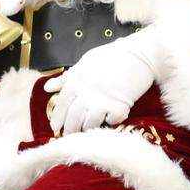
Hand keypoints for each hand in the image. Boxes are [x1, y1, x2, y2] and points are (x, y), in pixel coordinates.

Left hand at [44, 26, 163, 134]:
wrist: (142, 54)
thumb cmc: (115, 55)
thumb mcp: (87, 61)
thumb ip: (68, 77)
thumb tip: (48, 87)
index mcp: (78, 80)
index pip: (62, 103)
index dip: (57, 117)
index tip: (56, 127)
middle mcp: (87, 92)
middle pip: (73, 117)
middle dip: (70, 129)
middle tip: (70, 135)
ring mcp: (103, 100)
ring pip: (89, 123)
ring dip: (88, 128)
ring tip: (89, 130)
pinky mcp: (119, 106)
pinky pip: (111, 121)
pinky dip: (110, 121)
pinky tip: (112, 118)